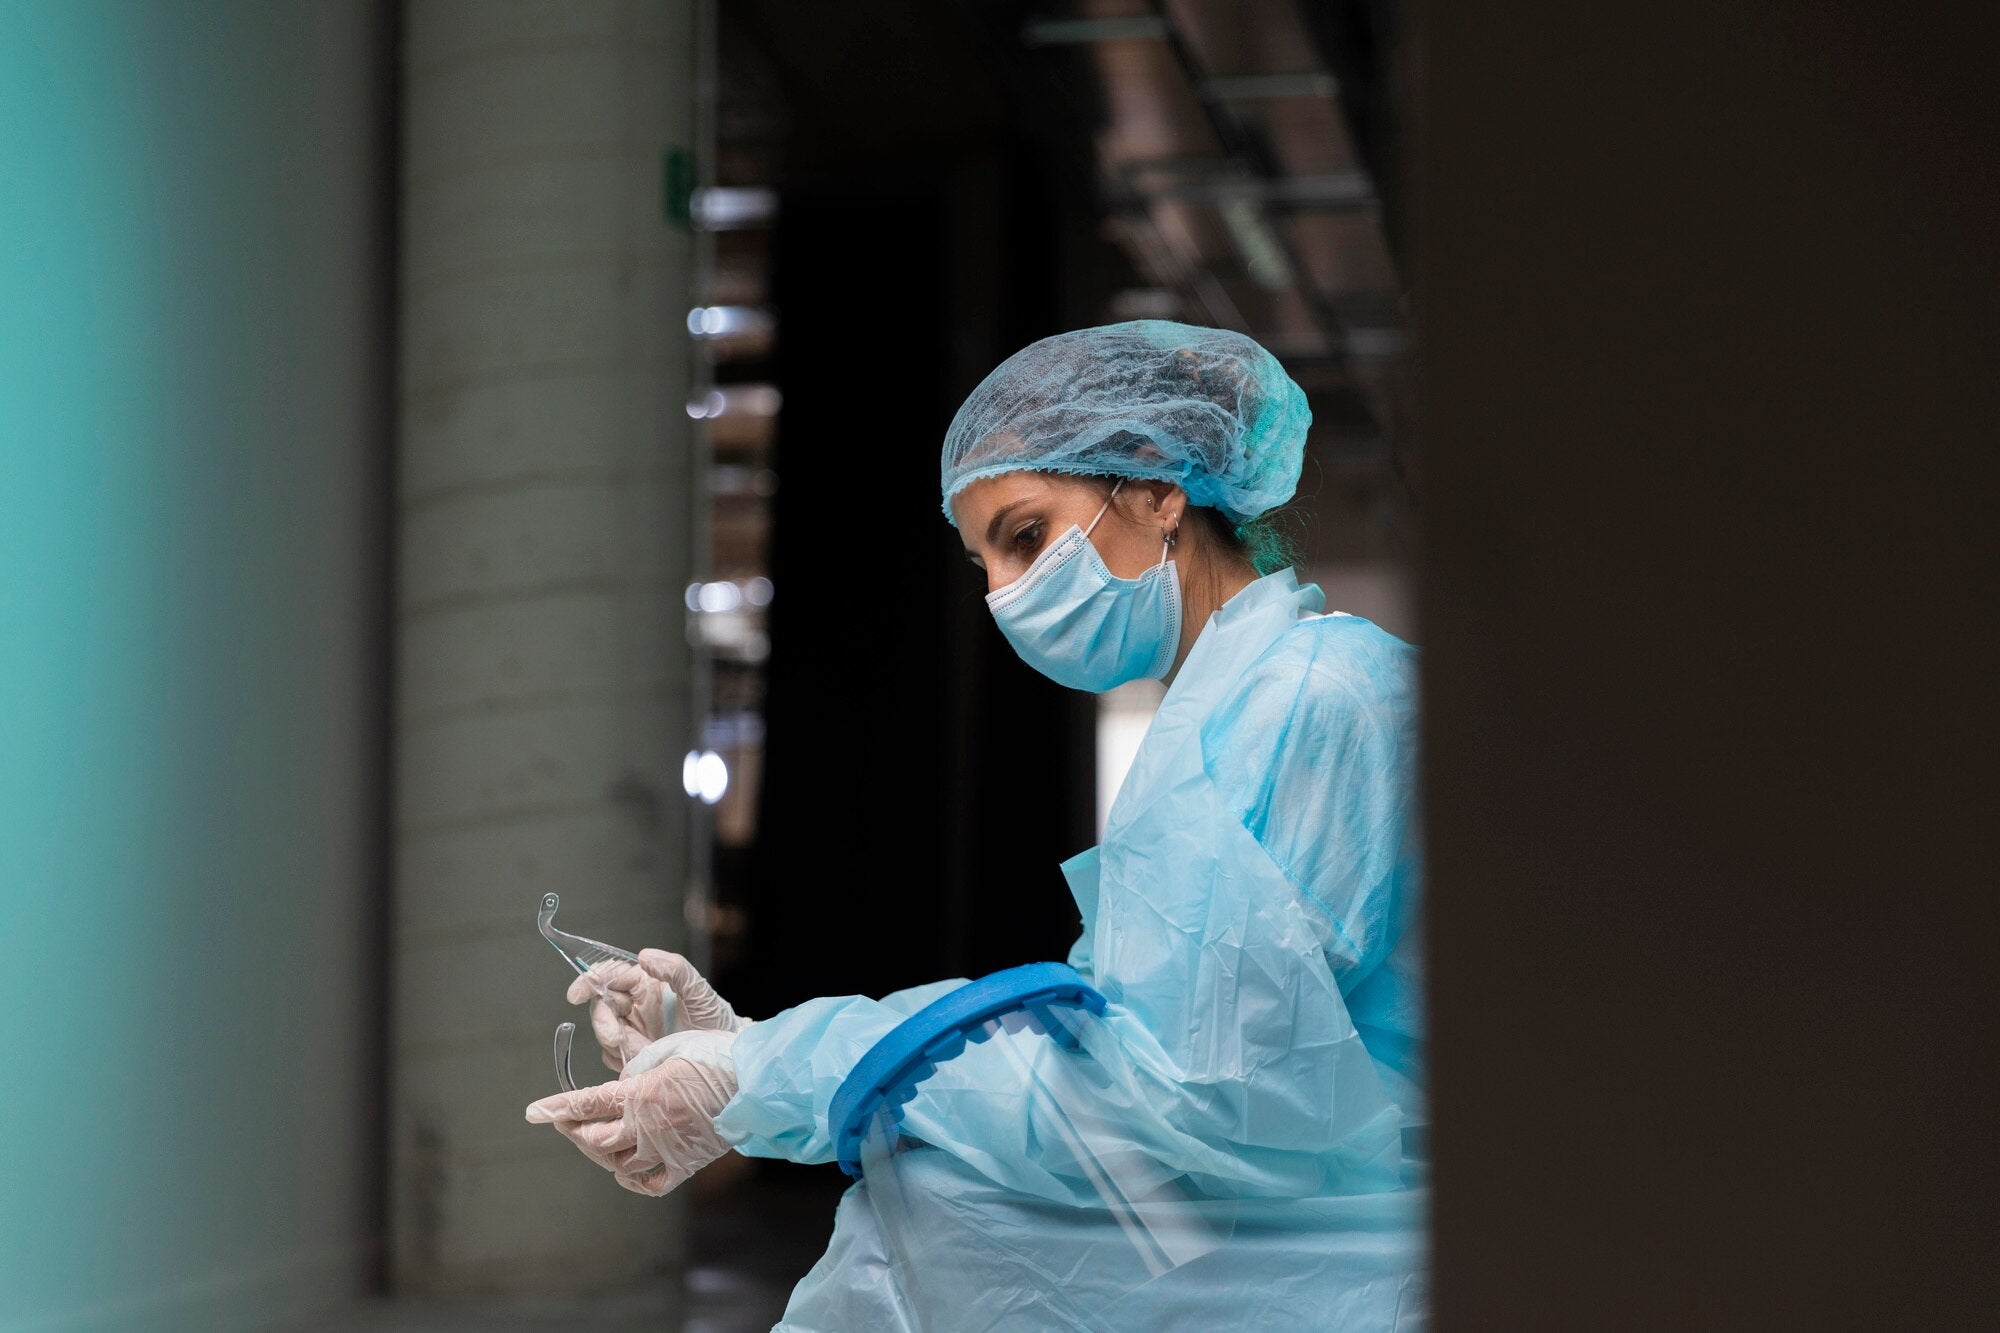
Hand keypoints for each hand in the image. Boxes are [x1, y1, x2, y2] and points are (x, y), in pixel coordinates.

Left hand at [525, 1028, 738, 1195]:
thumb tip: (621, 1088)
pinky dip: (631, 1181)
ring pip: (617, 1163)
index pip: (586, 1104)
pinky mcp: (685, 1164)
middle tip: (567, 1122)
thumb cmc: (714, 1056)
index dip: (555, 1108)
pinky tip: (624, 1170)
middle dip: (573, 1130)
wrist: (755, 1081)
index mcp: (641, 1093)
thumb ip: (637, 1070)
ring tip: (596, 1139)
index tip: (532, 1112)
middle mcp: (648, 1126)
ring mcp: (666, 1149)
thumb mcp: (668, 1049)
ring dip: (600, 1152)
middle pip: (594, 1139)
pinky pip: (650, 1184)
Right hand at [568, 949, 747, 1072]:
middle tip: (615, 1036)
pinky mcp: (632, 1052)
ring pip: (604, 1032)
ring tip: (637, 1048)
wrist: (724, 1055)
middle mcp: (635, 1004)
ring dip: (612, 1041)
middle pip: (601, 1005)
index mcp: (645, 983)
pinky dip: (620, 1057)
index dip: (589, 980)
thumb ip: (675, 969)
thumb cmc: (714, 1019)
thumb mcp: (699, 991)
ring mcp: (632, 1029)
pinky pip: (613, 1055)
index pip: (609, 974)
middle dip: (602, 1021)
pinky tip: (639, 1058)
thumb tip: (645, 955)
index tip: (578, 993)